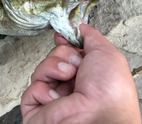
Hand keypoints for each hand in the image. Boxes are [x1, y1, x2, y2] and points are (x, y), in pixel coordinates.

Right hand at [21, 24, 140, 123]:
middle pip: (53, 56)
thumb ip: (91, 36)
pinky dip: (43, 91)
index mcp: (87, 74)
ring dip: (53, 70)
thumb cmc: (110, 92)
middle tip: (76, 67)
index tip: (63, 37)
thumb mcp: (107, 53)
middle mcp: (71, 86)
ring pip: (41, 70)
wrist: (99, 118)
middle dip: (63, 56)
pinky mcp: (39, 109)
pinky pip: (31, 89)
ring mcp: (54, 97)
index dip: (64, 41)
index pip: (67, 50)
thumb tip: (78, 26)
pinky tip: (56, 98)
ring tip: (67, 80)